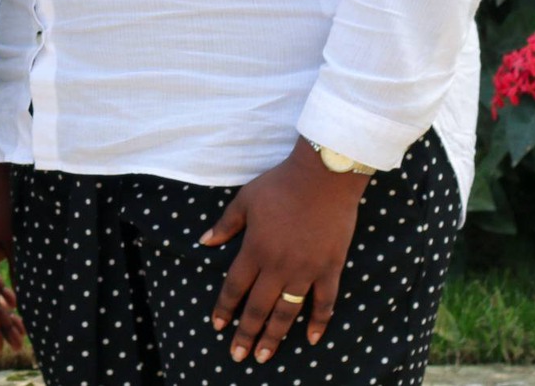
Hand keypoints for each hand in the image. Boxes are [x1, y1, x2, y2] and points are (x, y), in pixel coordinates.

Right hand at [0, 154, 27, 352]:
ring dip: (3, 305)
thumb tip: (30, 305)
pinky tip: (12, 298)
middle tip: (18, 343)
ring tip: (19, 325)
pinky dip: (0, 288)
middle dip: (2, 321)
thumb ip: (23, 274)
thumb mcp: (19, 243)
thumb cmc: (8, 204)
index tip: (1, 349)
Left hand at [201, 136, 369, 363]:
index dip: (225, 308)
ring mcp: (306, 269)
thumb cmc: (280, 185)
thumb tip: (204, 241)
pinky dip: (318, 321)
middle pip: (259, 306)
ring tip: (265, 356)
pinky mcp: (330, 268)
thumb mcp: (245, 199)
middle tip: (238, 356)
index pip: (234, 286)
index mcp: (255, 249)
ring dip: (275, 335)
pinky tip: (311, 339)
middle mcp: (278, 265)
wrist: (323, 177)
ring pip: (287, 311)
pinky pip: (324, 301)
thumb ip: (226, 224)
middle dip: (247, 333)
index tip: (217, 326)